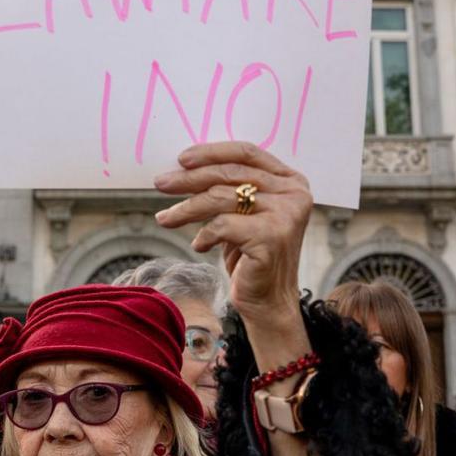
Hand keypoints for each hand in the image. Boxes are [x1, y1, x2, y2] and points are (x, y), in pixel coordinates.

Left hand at [154, 142, 311, 336]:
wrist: (268, 302)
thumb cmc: (250, 256)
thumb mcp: (243, 215)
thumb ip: (230, 189)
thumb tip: (185, 168)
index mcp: (291, 182)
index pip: (247, 153)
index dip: (212, 152)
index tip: (182, 159)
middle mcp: (294, 194)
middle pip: (230, 173)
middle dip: (190, 178)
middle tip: (161, 183)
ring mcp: (285, 215)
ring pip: (221, 198)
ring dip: (187, 208)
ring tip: (164, 218)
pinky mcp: (271, 237)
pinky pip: (222, 225)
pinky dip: (204, 235)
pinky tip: (199, 245)